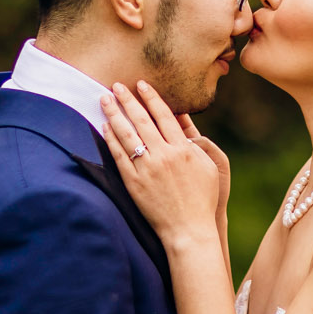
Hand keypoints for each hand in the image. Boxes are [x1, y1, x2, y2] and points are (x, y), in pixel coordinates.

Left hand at [98, 81, 222, 247]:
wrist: (189, 229)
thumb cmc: (203, 199)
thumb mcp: (208, 167)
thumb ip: (195, 144)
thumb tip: (183, 126)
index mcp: (183, 149)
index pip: (164, 115)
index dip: (151, 98)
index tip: (141, 84)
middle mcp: (164, 155)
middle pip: (142, 120)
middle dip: (128, 100)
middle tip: (117, 85)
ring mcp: (147, 169)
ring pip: (127, 135)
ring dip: (114, 114)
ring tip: (104, 99)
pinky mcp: (134, 183)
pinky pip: (119, 156)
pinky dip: (111, 140)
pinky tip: (105, 127)